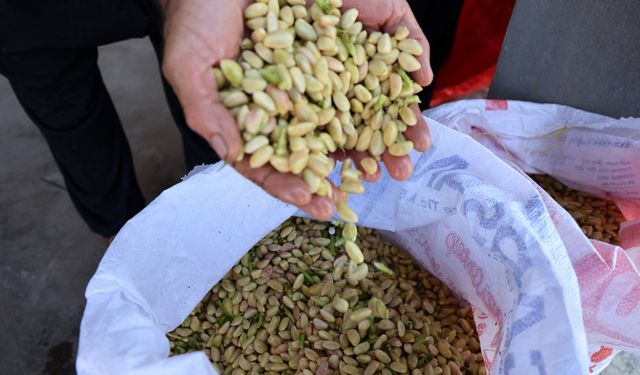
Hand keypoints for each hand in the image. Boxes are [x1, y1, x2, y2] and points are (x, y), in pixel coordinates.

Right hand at [161, 0, 431, 219]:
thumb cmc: (197, 18)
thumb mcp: (190, 67)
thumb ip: (209, 112)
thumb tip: (231, 155)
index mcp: (270, 111)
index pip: (287, 155)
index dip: (300, 183)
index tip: (319, 205)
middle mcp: (304, 90)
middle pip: (337, 133)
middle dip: (364, 158)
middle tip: (389, 178)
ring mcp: (330, 58)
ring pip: (368, 96)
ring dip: (395, 121)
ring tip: (416, 147)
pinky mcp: (350, 23)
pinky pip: (384, 43)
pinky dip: (406, 58)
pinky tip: (421, 79)